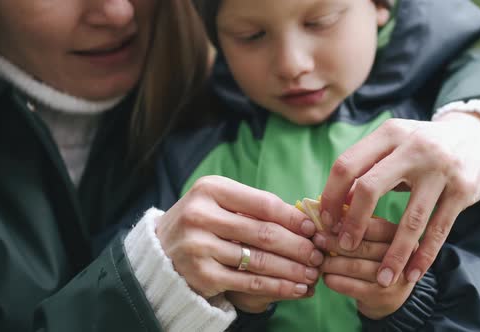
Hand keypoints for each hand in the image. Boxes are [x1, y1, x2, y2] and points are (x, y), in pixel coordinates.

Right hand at [156, 175, 323, 311]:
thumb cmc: (202, 222)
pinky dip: (276, 286)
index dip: (293, 218)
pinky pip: (248, 282)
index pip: (263, 204)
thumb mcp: (221, 202)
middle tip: (319, 254)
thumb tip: (303, 220)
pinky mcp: (201, 275)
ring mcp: (199, 246)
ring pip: (259, 260)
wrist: (160, 251)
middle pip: (263, 233)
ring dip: (292, 269)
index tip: (313, 228)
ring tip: (313, 273)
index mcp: (210, 189)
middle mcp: (201, 215)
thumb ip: (254, 207)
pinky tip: (295, 288)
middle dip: (298, 246)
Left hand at [314, 216, 414, 318]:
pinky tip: (326, 276)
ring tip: (318, 258)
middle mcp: (402, 256)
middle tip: (317, 239)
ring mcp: (393, 278)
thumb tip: (332, 208)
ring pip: (355, 266)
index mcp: (401, 235)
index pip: (374, 227)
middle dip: (335, 242)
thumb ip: (360, 223)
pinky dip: (334, 280)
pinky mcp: (380, 296)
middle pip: (363, 246)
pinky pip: (351, 286)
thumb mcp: (376, 239)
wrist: (390, 297)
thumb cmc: (377, 259)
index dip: (349, 224)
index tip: (329, 223)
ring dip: (332, 262)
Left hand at [320, 112, 479, 285]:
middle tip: (344, 247)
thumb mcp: (392, 147)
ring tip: (382, 278)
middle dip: (354, 223)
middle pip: (370, 188)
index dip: (332, 196)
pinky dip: (424, 255)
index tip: (326, 221)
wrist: (476, 137)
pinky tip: (412, 274)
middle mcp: (414, 148)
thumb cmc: (420, 148)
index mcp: (389, 134)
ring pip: (411, 219)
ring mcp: (441, 169)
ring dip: (394, 254)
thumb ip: (365, 171)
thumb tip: (336, 206)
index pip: (347, 165)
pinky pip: (439, 229)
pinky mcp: (463, 189)